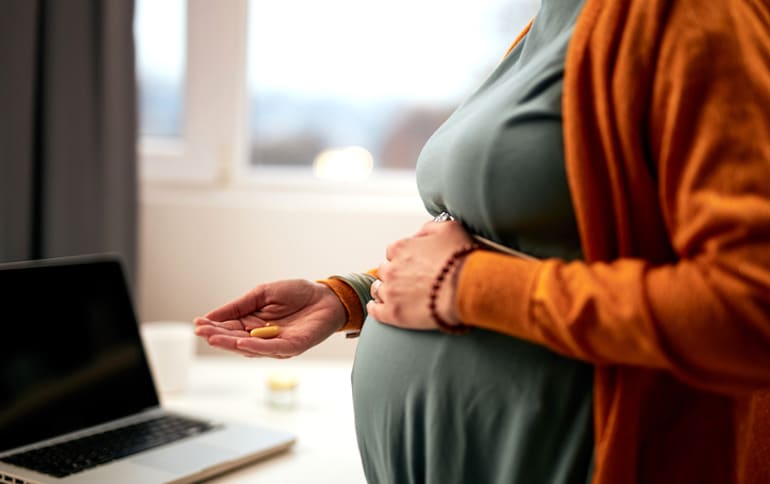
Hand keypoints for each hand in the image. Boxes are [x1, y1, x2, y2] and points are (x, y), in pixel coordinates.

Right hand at [194, 279, 346, 357]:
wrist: (326, 295)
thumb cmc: (297, 293)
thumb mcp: (262, 294)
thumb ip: (239, 305)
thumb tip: (211, 316)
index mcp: (253, 324)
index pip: (229, 328)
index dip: (214, 327)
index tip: (198, 324)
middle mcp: (262, 338)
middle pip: (236, 340)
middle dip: (218, 337)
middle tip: (201, 333)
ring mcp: (277, 344)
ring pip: (250, 348)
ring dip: (231, 344)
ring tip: (214, 338)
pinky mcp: (292, 346)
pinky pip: (272, 349)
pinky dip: (256, 347)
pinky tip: (241, 343)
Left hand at [367, 220, 474, 329]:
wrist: (468, 288)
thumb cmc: (462, 258)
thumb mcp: (449, 228)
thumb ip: (429, 228)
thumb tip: (419, 234)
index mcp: (401, 248)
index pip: (393, 251)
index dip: (403, 258)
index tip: (412, 264)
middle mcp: (391, 268)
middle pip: (384, 270)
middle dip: (395, 274)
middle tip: (409, 281)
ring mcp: (390, 291)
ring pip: (378, 289)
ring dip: (385, 290)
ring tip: (396, 295)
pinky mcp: (393, 313)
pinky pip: (375, 311)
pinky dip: (376, 309)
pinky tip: (380, 309)